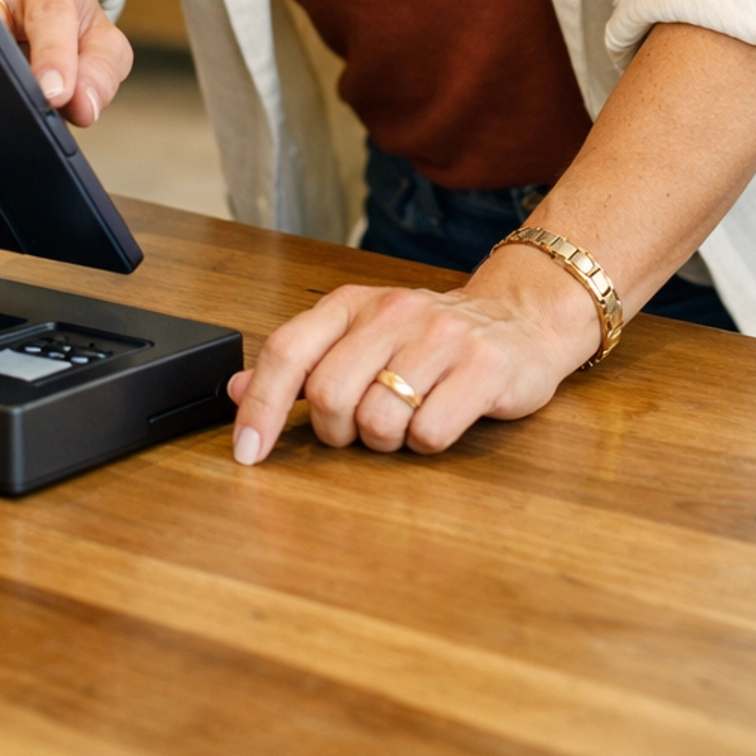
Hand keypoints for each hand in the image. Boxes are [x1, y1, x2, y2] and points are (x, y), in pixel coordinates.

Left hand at [227, 254, 602, 463]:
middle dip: (339, 432)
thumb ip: (299, 365)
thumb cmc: (429, 338)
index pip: (289, 351)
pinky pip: (429, 434)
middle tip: (361, 428)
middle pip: (331, 396)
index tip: (247, 452)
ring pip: (379, 420)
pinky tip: (441, 418)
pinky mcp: (483, 368)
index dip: (261, 407)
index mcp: (353, 304)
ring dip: (386, 440)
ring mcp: (440, 338)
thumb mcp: (359, 337)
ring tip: (406, 419)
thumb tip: (235, 391)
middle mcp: (392, 313)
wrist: (520, 318)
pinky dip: (426, 443)